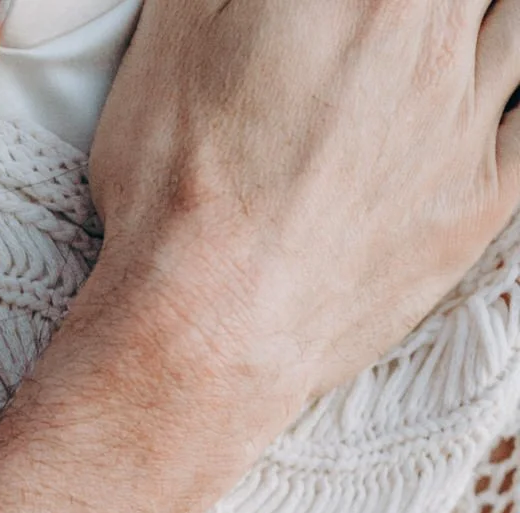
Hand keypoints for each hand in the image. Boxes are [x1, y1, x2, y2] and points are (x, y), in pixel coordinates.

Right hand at [84, 0, 519, 437]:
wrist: (203, 327)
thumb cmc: (179, 183)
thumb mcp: (181, 27)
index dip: (365, 2)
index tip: (353, 15)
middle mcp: (437, 39)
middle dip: (431, 13)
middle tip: (388, 34)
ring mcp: (466, 123)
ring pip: (515, 31)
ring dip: (482, 27)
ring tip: (439, 48)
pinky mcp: (477, 203)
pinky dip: (518, 104)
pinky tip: (493, 101)